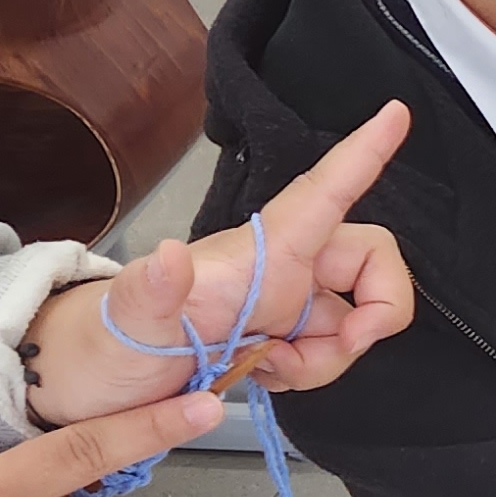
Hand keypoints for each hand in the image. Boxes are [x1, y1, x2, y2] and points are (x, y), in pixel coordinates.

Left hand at [23, 105, 417, 417]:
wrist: (99, 383)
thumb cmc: (110, 340)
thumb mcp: (127, 321)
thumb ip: (149, 290)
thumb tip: (169, 256)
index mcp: (259, 252)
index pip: (321, 194)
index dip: (362, 156)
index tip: (396, 113)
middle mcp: (283, 269)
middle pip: (369, 262)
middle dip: (377, 311)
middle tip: (347, 345)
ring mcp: (287, 305)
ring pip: (355, 318)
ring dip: (330, 359)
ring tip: (272, 370)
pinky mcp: (286, 339)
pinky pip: (332, 350)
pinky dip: (312, 372)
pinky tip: (267, 374)